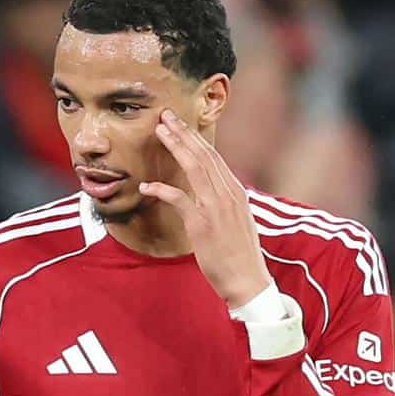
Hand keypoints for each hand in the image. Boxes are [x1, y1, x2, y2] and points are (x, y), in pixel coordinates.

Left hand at [140, 109, 273, 307]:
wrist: (248, 280)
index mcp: (236, 191)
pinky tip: (146, 186)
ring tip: (159, 131)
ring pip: (194, 168)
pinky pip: (179, 199)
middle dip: (183, 133)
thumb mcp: (237, 220)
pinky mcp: (202, 224)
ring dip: (175, 147)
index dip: (195, 138)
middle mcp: (228, 193)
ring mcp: (216, 207)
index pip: (214, 157)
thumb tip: (212, 190)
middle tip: (165, 115)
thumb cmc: (240, 254)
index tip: (180, 124)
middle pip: (203, 154)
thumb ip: (224, 202)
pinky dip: (162, 190)